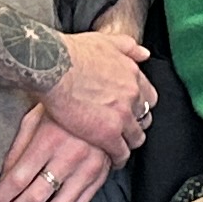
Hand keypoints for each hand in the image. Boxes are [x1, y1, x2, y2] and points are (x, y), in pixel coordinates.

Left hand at [0, 105, 113, 201]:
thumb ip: (18, 150)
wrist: (103, 104)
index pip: (17, 180)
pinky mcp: (99, 178)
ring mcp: (87, 170)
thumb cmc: (64, 108)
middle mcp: (69, 156)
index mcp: (49, 139)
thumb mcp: (34, 119)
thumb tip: (2, 183)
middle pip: (34, 198)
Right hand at [41, 24, 155, 159]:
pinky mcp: (107, 134)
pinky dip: (118, 158)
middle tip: (123, 129)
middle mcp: (132, 96)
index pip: (149, 97)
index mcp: (132, 75)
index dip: (139, 106)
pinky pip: (120, 153)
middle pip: (144, 118)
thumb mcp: (105, 41)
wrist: (53, 66)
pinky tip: (112, 160)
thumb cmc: (72, 52)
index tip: (131, 111)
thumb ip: (128, 47)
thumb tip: (144, 53)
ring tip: (118, 147)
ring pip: (135, 138)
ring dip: (128, 142)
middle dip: (135, 124)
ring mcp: (122, 116)